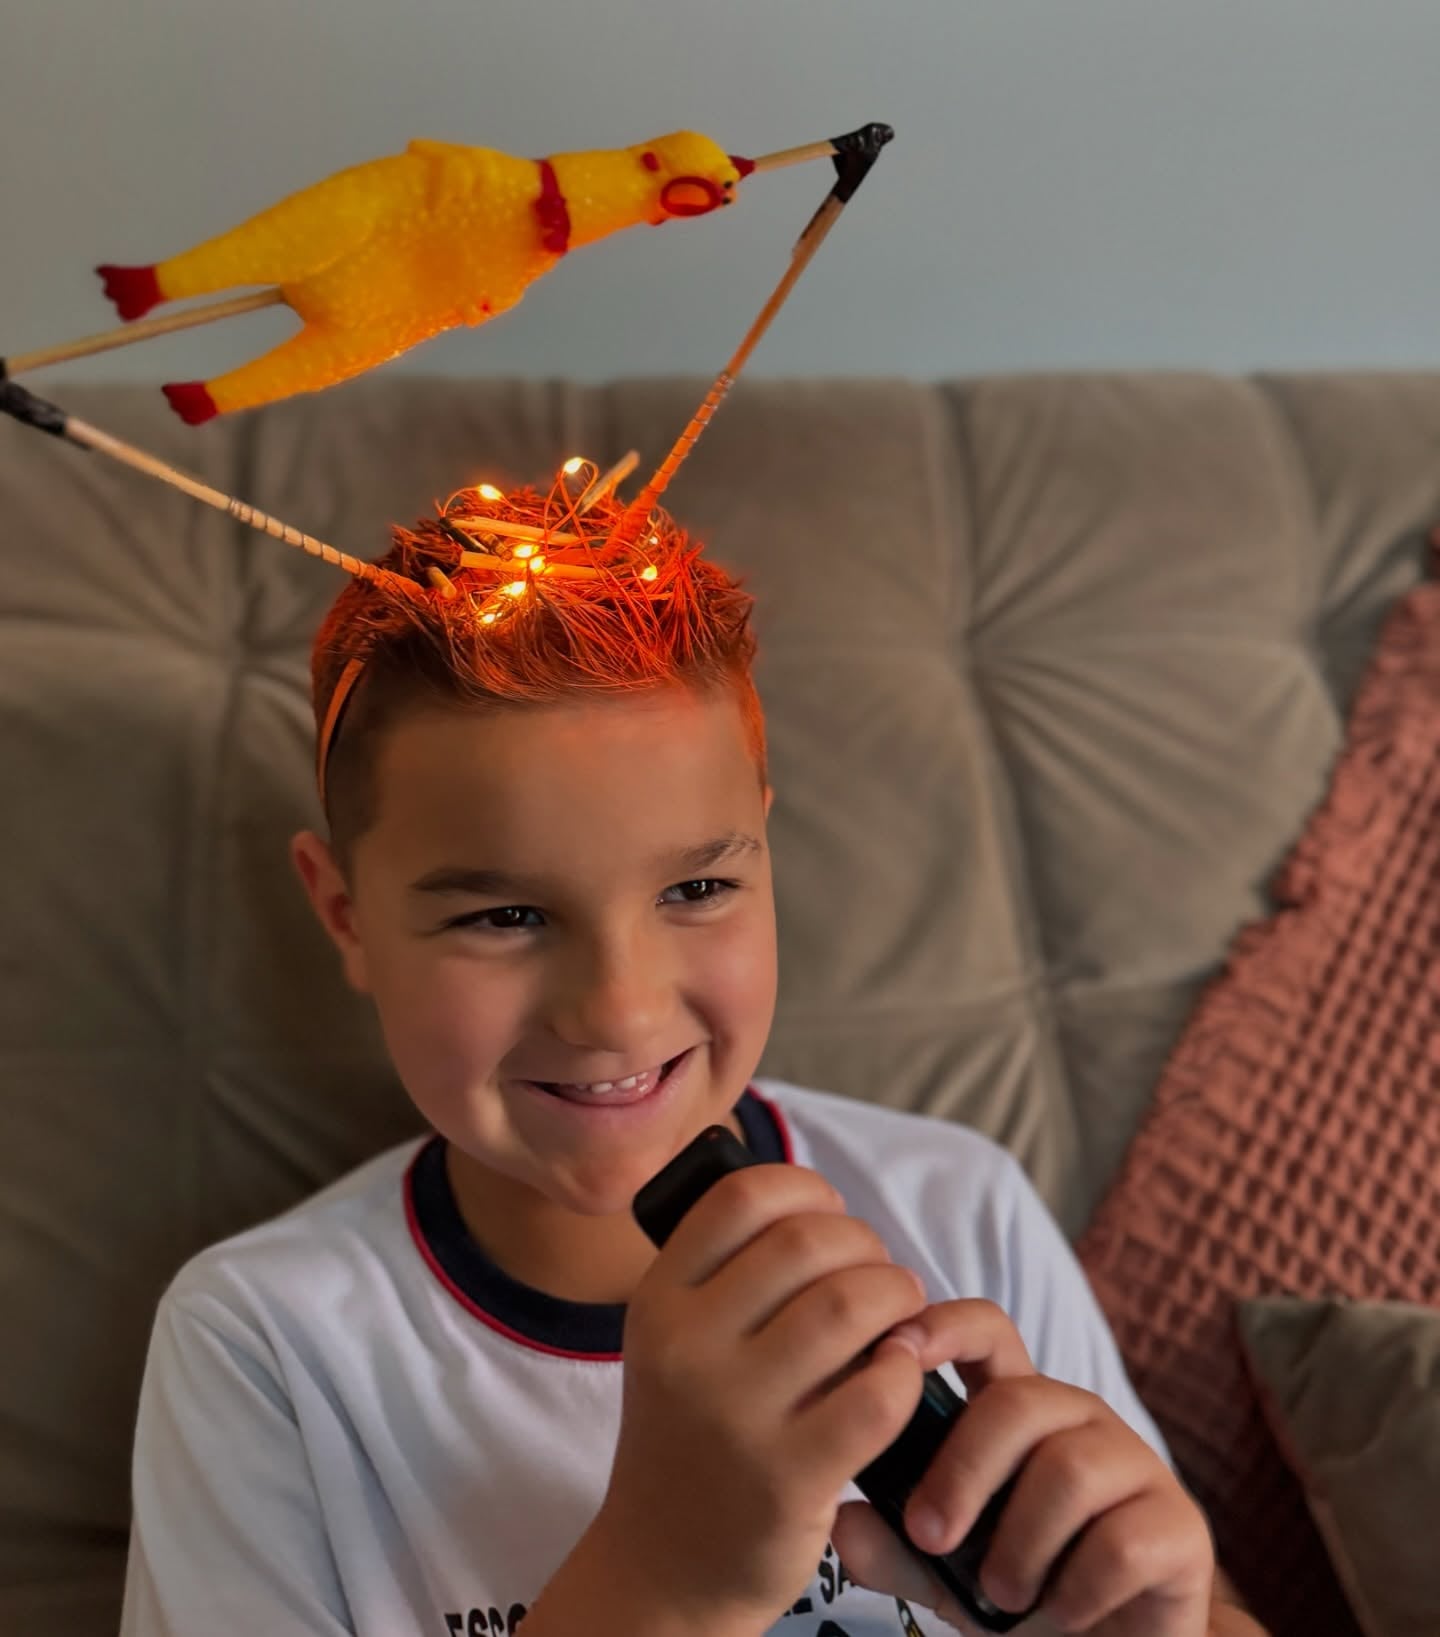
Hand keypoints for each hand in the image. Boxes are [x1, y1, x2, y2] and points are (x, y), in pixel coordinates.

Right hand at [592, 1163, 931, 1630]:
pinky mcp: (787, 1477)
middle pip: (805, 1243)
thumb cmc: (692, 1433)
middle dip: (865, 1246)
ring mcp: (735, 1414)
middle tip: (879, 1276)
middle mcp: (687, 1349)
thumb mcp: (676, 1343)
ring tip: (900, 1318)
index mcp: (659, 1301)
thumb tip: (826, 1213)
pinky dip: (905, 1374)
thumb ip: (728, 1276)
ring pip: (848, 1305)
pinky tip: (898, 1379)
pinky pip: (877, 1394)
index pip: (741, 1198)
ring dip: (896, 1298)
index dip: (805, 1190)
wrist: (663, 1565)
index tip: (831, 1216)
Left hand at [829, 1299, 1215, 1635]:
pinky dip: (1077, 1588)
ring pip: (1069, 1470)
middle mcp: (1078, 1420)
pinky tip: (1063, 1612)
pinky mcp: (1180, 1526)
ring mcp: (1135, 1466)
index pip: (987, 1332)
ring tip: (1002, 1594)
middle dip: (963, 1471)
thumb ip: (893, 1545)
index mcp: (1019, 1410)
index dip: (943, 1326)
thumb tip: (840, 1522)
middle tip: (932, 1536)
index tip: (893, 1350)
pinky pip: (1120, 1541)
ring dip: (1021, 1544)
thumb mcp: (943, 1571)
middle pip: (1019, 1402)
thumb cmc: (1021, 1590)